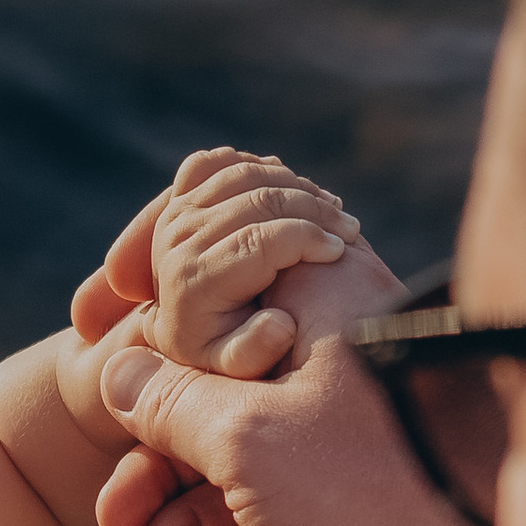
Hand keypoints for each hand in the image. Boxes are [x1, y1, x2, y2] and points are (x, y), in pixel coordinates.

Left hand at [71, 150, 365, 379]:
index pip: (261, 240)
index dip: (309, 238)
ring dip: (297, 185)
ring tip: (333, 209)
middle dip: (315, 210)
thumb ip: (254, 352)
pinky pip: (217, 162)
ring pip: (244, 175)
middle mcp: (178, 239)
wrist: (175, 326)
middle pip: (258, 201)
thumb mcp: (232, 363)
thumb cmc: (216, 347)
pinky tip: (292, 187)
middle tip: (350, 228)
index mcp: (192, 280)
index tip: (341, 248)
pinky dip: (259, 167)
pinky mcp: (179, 195)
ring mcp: (177, 212)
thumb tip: (280, 323)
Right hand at [91, 251, 525, 525]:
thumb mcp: (248, 440)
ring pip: (228, 442)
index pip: (208, 269)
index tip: (92, 338)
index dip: (144, 309)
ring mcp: (342, 421)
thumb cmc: (379, 493)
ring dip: (169, 497)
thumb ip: (172, 401)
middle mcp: (330, 345)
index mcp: (316, 295)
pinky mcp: (350, 490)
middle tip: (107, 500)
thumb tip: (120, 370)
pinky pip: (258, 496)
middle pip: (207, 369)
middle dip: (147, 439)